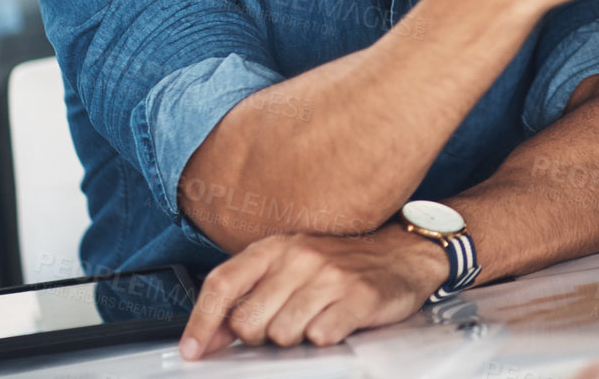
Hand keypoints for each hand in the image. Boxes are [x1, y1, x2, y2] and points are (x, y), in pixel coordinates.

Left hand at [179, 225, 447, 357]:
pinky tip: (336, 322)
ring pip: (283, 335)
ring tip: (315, 319)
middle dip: (261, 336)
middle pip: (249, 321)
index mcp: (277, 247)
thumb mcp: (292, 266)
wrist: (403, 254)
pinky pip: (320, 338)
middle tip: (284, 324)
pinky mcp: (358, 297)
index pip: (222, 283)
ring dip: (296, 339)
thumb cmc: (341, 264)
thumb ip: (251, 294)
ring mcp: (330, 276)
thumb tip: (210, 336)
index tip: (194, 351)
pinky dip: (325, 338)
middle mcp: (300, 257)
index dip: (201, 322)